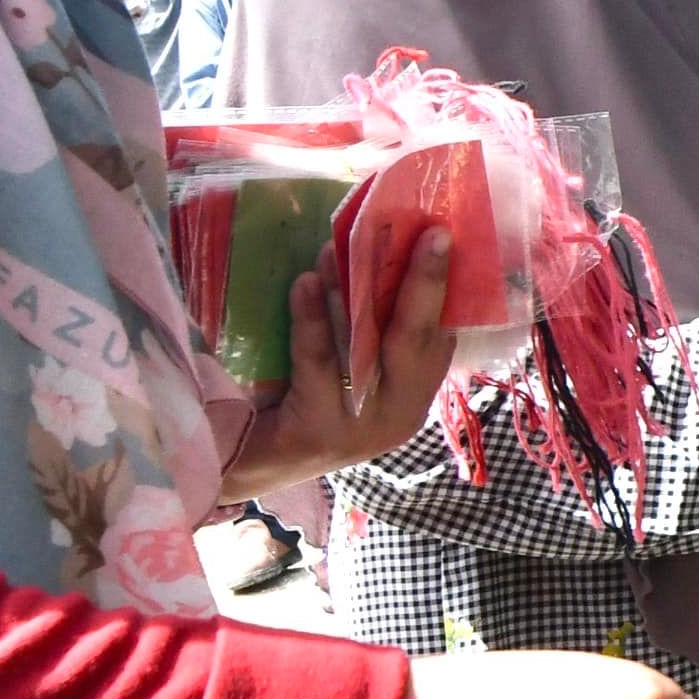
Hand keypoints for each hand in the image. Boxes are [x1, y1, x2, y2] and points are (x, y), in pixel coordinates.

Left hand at [223, 230, 458, 494]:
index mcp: (415, 395)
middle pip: (416, 340)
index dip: (445, 286)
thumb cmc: (303, 402)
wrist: (252, 466)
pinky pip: (319, 365)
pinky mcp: (319, 432)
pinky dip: (312, 320)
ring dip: (357, 292)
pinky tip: (305, 284)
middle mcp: (399, 414)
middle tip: (431, 232)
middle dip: (427, 282)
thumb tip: (372, 251)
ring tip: (343, 245)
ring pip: (368, 349)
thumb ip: (369, 329)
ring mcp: (362, 428)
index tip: (444, 235)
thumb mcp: (350, 368)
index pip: (440, 336)